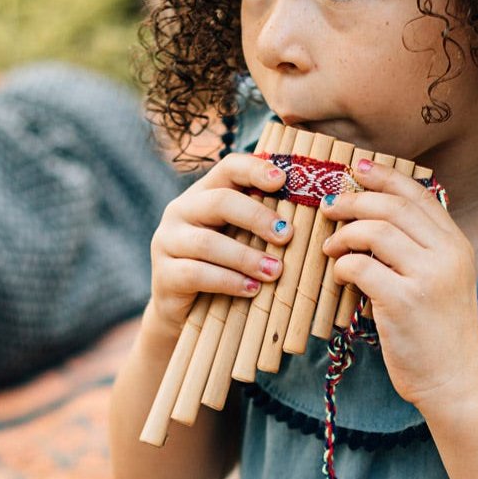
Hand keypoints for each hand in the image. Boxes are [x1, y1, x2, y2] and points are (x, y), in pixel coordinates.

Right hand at [145, 152, 292, 336]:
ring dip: (247, 257)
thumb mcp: (240, 239)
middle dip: (257, 217)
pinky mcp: (164, 274)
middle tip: (286, 236)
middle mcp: (181, 211)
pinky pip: (196, 274)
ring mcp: (167, 241)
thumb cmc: (222, 267)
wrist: (183, 310)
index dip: (256, 170)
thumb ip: (261, 223)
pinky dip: (228, 281)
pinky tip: (251, 289)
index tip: (284, 181)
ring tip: (275, 271)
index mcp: (203, 193)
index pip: (228, 168)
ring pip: (208, 242)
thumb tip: (314, 210)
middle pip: (220, 201)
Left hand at [321, 160, 477, 408]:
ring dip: (344, 233)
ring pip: (376, 230)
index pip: (417, 194)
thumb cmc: (439, 331)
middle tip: (328, 207)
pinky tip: (340, 275)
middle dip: (354, 200)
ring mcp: (427, 277)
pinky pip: (361, 266)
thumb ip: (421, 248)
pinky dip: (343, 265)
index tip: (357, 168)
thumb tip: (376, 217)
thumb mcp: (443, 280)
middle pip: (393, 206)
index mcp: (456, 244)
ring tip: (331, 246)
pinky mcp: (404, 301)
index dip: (384, 176)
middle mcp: (446, 254)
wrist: (455, 379)